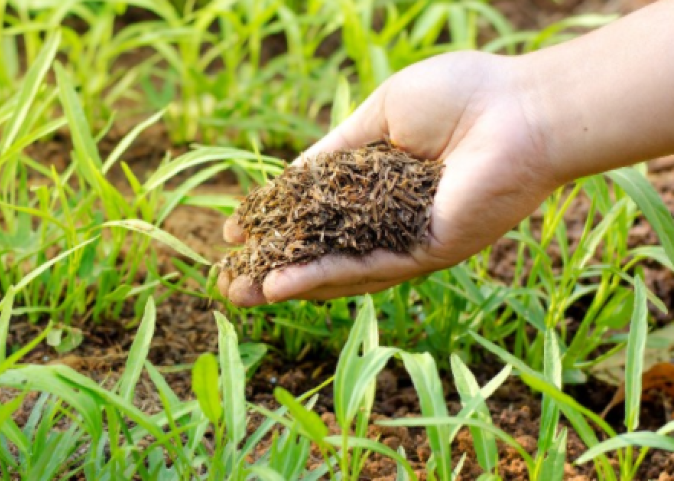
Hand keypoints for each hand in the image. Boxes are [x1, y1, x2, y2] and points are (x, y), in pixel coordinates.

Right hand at [218, 51, 561, 306]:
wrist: (523, 106)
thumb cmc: (461, 95)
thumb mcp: (380, 115)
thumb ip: (335, 150)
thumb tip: (289, 177)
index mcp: (378, 184)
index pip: (316, 213)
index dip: (274, 226)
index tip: (232, 235)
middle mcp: (389, 220)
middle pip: (321, 252)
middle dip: (273, 269)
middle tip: (227, 285)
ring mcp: (408, 240)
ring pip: (337, 270)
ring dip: (288, 284)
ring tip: (240, 295)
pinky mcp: (428, 252)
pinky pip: (367, 268)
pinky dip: (322, 277)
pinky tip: (282, 284)